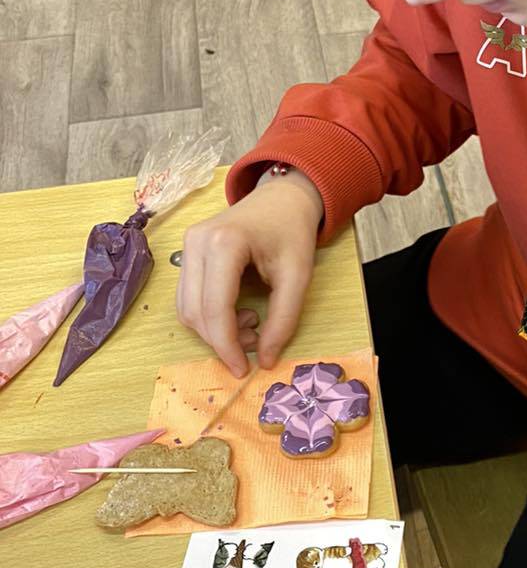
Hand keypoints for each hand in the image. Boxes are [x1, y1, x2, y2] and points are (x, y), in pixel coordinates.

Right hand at [176, 169, 322, 375]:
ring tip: (252, 324)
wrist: (282, 198)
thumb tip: (264, 360)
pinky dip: (210, 316)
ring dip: (215, 330)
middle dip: (223, 340)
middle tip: (256, 343)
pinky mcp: (187, 251)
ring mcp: (187, 245)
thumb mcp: (299, 276)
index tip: (243, 369)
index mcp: (224, 243)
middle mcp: (196, 243)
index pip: (215, 309)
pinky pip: (188, 297)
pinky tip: (238, 312)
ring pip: (187, 308)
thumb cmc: (292, 231)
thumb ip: (283, 320)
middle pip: (196, 312)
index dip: (227, 346)